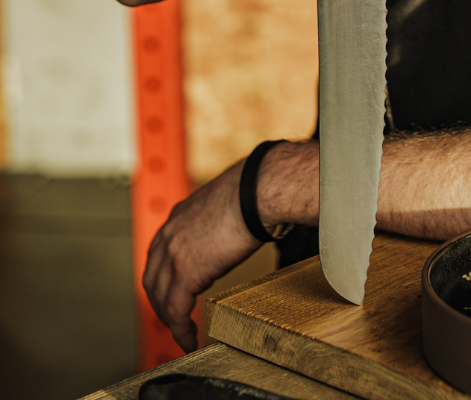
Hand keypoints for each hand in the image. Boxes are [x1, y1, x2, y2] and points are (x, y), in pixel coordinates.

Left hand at [142, 158, 263, 350]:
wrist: (256, 191)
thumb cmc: (252, 192)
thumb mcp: (223, 204)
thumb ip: (217, 221)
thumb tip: (234, 229)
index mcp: (176, 219)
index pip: (158, 257)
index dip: (164, 279)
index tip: (173, 292)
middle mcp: (167, 236)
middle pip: (153, 281)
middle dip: (162, 303)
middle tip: (176, 318)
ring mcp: (173, 256)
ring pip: (161, 299)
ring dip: (171, 320)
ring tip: (185, 334)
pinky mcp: (186, 274)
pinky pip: (177, 311)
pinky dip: (181, 330)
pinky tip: (190, 340)